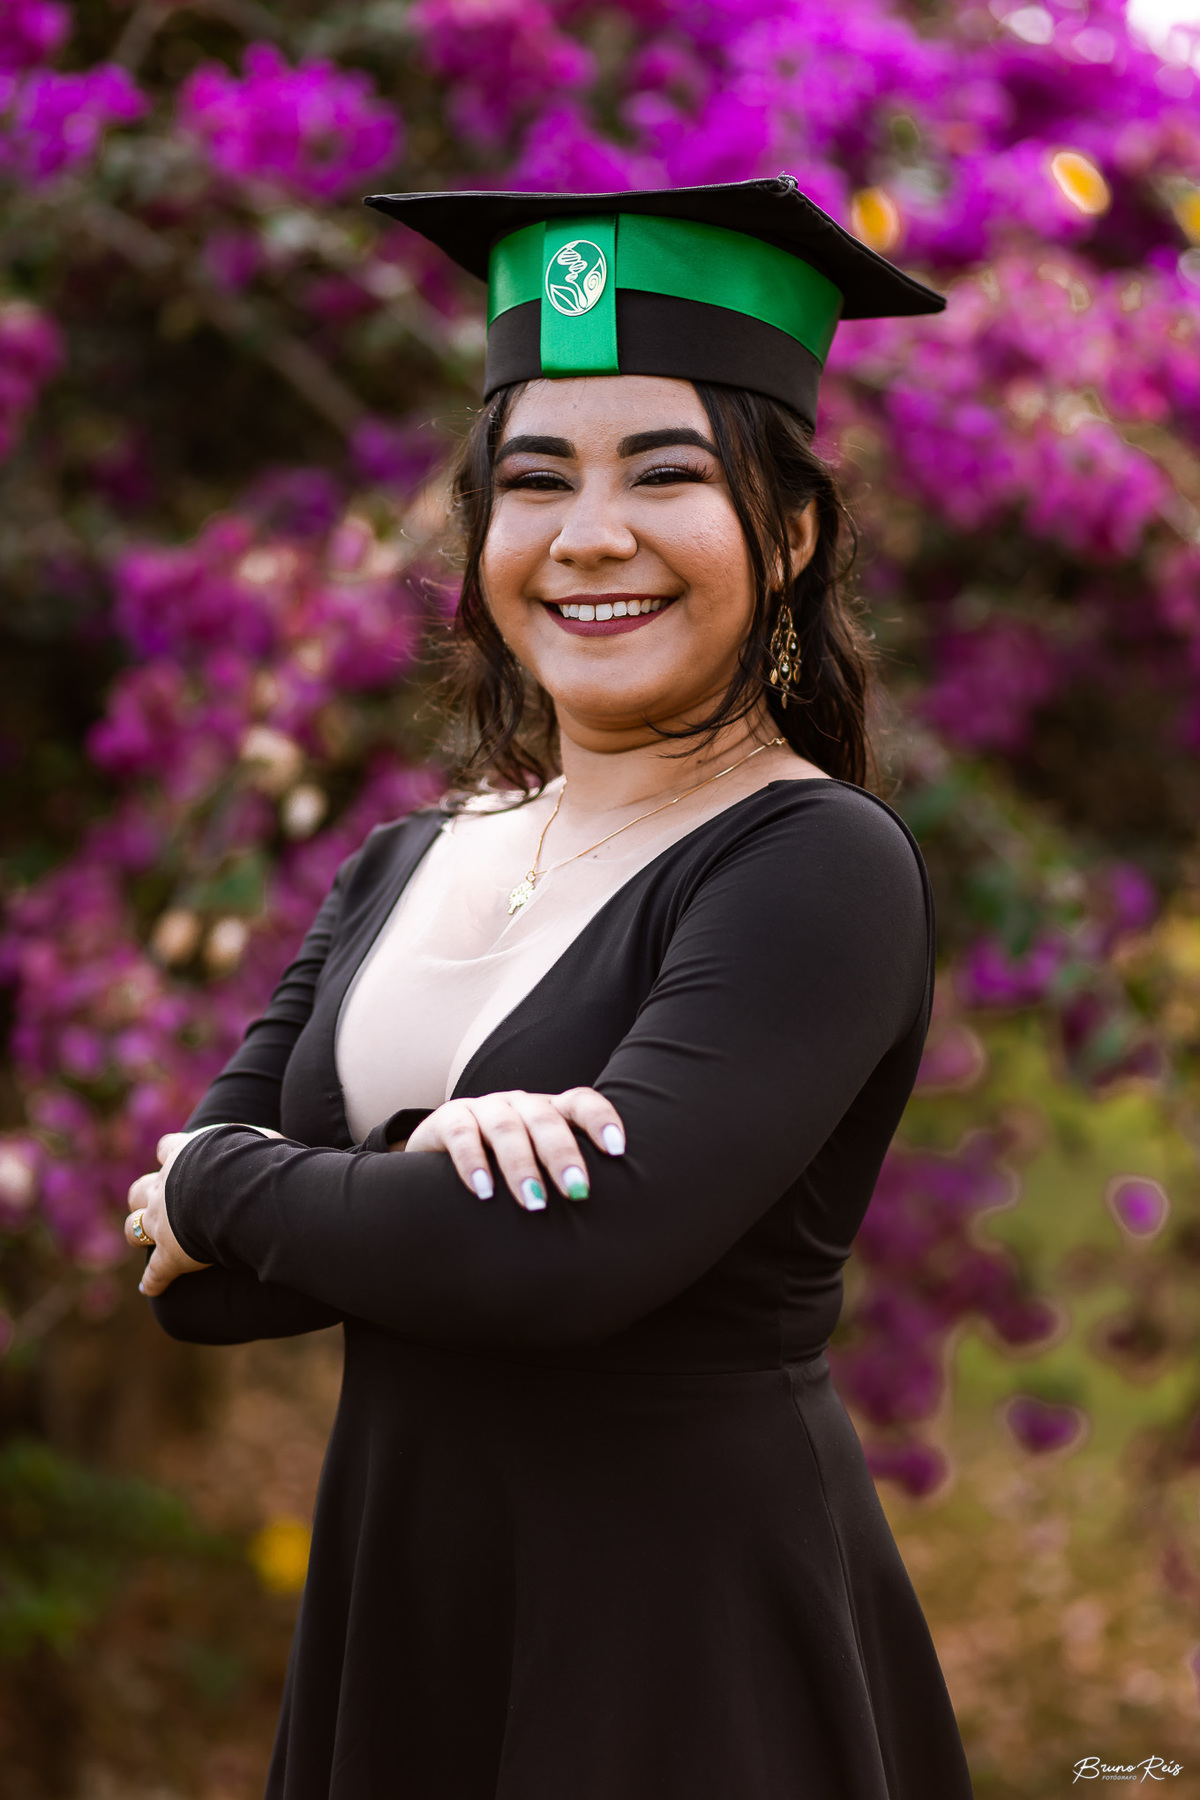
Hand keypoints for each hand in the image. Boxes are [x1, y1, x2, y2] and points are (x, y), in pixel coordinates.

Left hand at [126, 1125, 281, 1295]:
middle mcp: (164, 1187)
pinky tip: (152, 1287)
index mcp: (183, 1154)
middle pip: (139, 1190)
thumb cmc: (255, 1159)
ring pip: (134, 1228)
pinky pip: (156, 1272)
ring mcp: (162, 1222)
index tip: (177, 1156)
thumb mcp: (260, 1140)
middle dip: (143, 1196)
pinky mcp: (171, 1256)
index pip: (167, 1147)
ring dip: (137, 1234)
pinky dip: (154, 1280)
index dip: (171, 1152)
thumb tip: (275, 1144)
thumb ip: (258, 1141)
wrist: (239, 1190)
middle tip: (155, 1203)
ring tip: (143, 1241)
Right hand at [399, 1088, 625, 1210]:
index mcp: (549, 1111)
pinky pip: (461, 1133)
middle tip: (577, 1190)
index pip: (580, 1102)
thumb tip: (611, 1224)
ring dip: (521, 1165)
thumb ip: (565, 1180)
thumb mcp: (538, 1169)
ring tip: (534, 1202)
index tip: (617, 1150)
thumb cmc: (504, 1172)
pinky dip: (472, 1161)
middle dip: (562, 1155)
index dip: (600, 1119)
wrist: (439, 1165)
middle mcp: (519, 1104)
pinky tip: (483, 1190)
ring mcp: (483, 1108)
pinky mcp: (447, 1118)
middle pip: (544, 1119)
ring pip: (505, 1127)